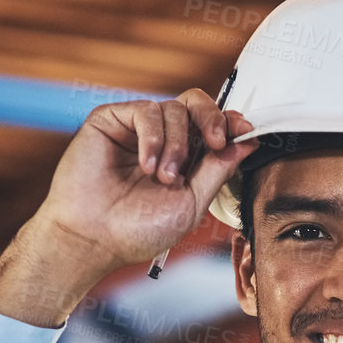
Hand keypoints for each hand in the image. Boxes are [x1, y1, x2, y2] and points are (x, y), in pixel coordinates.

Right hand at [0, 90, 258, 325]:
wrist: (94, 238)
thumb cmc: (138, 230)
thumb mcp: (191, 204)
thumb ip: (218, 171)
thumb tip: (249, 142)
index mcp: (185, 159)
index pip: (213, 127)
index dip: (231, 124)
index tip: (245, 131)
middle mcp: (163, 140)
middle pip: (197, 104)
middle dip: (213, 120)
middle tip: (216, 143)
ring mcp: (137, 129)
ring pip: (174, 108)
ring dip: (176, 144)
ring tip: (163, 177)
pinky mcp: (113, 120)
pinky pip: (147, 111)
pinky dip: (154, 137)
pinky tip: (147, 165)